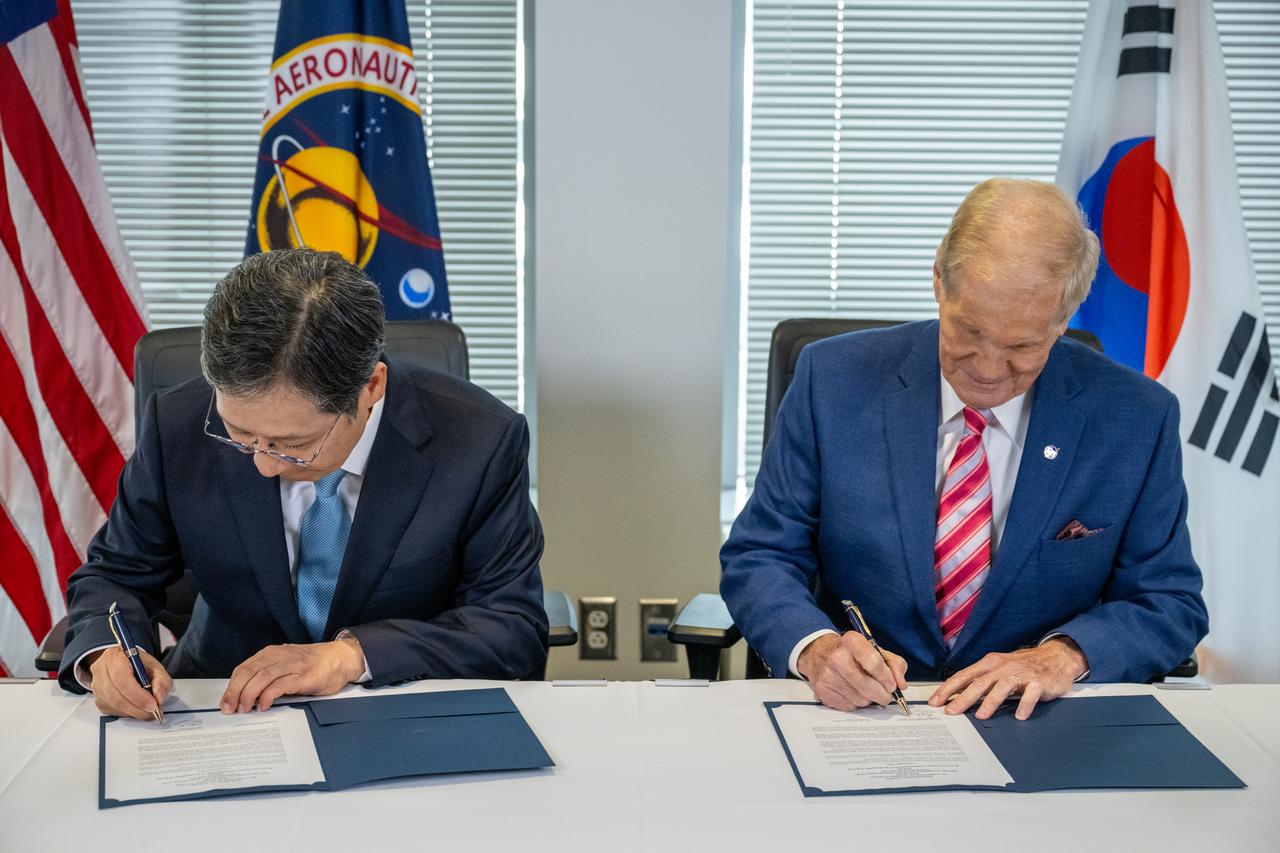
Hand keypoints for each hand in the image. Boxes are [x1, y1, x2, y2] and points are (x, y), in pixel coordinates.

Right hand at [87, 647, 171, 719]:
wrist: (126, 665)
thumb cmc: (140, 665)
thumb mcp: (156, 667)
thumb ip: (161, 681)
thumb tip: (159, 697)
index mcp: (114, 656)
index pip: (122, 679)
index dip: (138, 695)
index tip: (152, 704)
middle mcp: (101, 670)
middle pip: (117, 695)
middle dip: (137, 707)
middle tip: (153, 711)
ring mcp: (96, 685)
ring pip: (114, 705)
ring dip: (134, 711)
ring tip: (148, 710)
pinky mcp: (98, 699)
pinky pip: (112, 710)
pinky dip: (127, 712)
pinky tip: (136, 708)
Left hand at [220, 637, 366, 713]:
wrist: (341, 658)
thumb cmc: (313, 664)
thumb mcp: (286, 665)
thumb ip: (269, 675)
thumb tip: (246, 696)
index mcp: (272, 653)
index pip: (244, 668)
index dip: (231, 687)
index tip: (225, 703)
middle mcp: (279, 656)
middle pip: (249, 673)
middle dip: (235, 692)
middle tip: (230, 709)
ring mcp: (292, 665)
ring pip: (261, 678)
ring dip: (248, 695)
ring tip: (245, 709)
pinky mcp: (304, 676)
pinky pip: (280, 685)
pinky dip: (267, 696)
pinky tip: (264, 706)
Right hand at [796, 632, 908, 710]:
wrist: (821, 655)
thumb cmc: (853, 655)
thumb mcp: (876, 651)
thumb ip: (895, 665)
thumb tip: (901, 684)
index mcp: (852, 641)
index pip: (874, 662)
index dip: (886, 678)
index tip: (892, 685)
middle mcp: (837, 656)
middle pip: (868, 686)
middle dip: (882, 695)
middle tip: (885, 696)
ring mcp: (828, 674)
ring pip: (860, 699)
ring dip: (868, 699)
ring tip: (865, 690)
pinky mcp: (822, 690)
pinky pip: (849, 706)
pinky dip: (855, 703)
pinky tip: (852, 693)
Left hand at [928, 637, 1087, 720]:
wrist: (1056, 657)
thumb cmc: (1023, 666)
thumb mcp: (999, 669)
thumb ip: (981, 681)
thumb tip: (957, 697)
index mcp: (990, 663)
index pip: (964, 676)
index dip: (948, 689)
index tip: (935, 702)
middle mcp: (1003, 667)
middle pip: (979, 683)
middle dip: (963, 697)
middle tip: (951, 712)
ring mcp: (1021, 674)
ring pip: (1003, 687)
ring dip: (991, 701)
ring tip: (981, 715)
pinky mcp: (1039, 682)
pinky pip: (1031, 694)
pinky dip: (1025, 704)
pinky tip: (1020, 716)